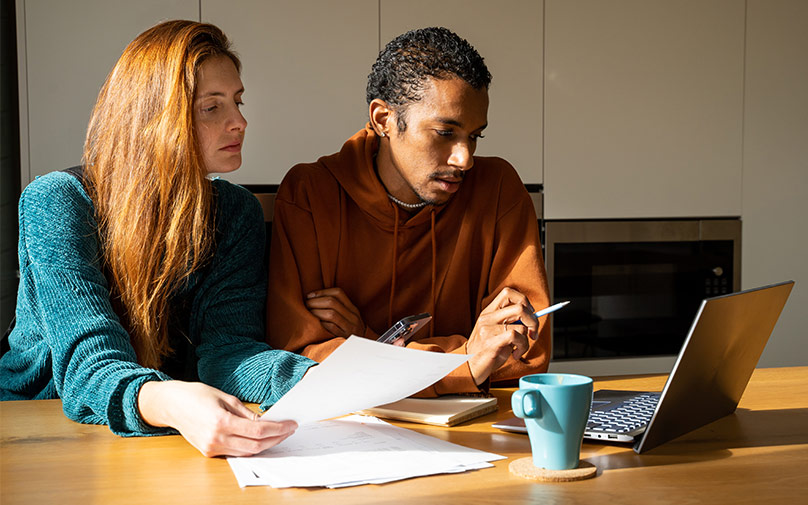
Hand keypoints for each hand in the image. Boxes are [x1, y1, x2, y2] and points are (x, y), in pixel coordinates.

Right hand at [138, 381, 296, 457]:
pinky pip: (235, 452)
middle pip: (255, 445)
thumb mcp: (226, 398)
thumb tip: (266, 422)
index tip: (290, 424)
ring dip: (265, 444)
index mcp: (221, 422)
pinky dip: (250, 446)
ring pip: (247, 452)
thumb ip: (246, 413)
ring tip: (278, 434)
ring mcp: (211, 448)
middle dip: (276, 438)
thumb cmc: (197, 395)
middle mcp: (216, 438)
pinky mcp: (208, 452)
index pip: (258, 430)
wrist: (171, 404)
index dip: (278, 429)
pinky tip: (260, 438)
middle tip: (289, 430)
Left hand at [305, 287, 365, 337]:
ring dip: (316, 312)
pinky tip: (315, 323)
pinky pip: (331, 327)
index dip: (322, 292)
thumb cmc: (350, 331)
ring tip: (308, 312)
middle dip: (316, 302)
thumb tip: (315, 297)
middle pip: (332, 302)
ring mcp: (350, 327)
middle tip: (306, 304)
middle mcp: (353, 316)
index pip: (338, 293)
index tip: (310, 295)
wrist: (361, 350)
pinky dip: (321, 323)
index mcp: (353, 309)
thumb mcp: (349, 318)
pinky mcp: (345, 337)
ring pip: (331, 314)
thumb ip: (338, 308)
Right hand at [466, 287, 538, 384]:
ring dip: (527, 341)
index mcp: (488, 312)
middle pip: (520, 306)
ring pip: (521, 325)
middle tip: (533, 333)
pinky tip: (516, 354)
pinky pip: (516, 336)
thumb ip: (510, 323)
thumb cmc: (485, 352)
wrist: (467, 368)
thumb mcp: (496, 333)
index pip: (508, 293)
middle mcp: (487, 318)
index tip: (530, 314)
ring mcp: (487, 329)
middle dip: (533, 321)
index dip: (524, 301)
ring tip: (519, 349)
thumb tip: (532, 319)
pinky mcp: (490, 342)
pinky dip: (522, 347)